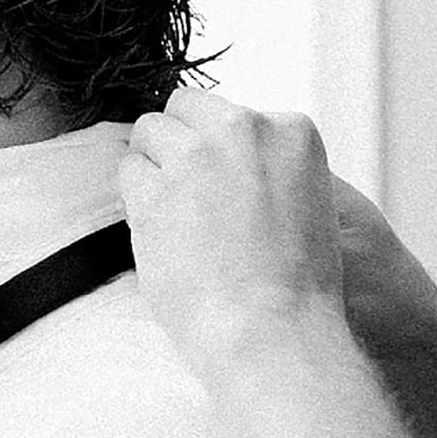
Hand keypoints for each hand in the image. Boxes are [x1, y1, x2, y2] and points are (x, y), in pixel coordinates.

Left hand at [120, 91, 343, 368]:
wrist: (272, 330)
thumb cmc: (295, 284)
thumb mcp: (308, 203)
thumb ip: (269, 166)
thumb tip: (222, 153)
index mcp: (292, 130)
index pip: (234, 115)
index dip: (223, 150)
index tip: (226, 187)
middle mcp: (243, 131)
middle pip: (186, 107)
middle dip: (181, 140)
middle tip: (186, 188)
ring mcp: (195, 158)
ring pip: (149, 132)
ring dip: (154, 165)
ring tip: (171, 212)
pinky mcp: (154, 190)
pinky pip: (128, 172)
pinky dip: (136, 198)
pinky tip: (158, 230)